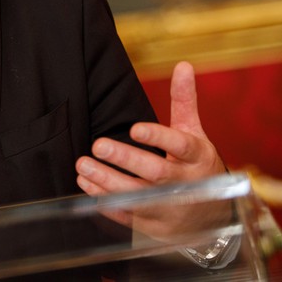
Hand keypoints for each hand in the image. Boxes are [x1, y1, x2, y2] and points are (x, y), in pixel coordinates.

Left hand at [75, 61, 227, 237]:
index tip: (134, 128)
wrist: (210, 218)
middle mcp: (184, 184)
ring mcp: (168, 207)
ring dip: (107, 182)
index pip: (180, 145)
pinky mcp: (152, 225)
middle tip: (97, 144)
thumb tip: (182, 65)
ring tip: (82, 164)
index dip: (158, 137)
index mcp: (196, 157)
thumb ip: (184, 101)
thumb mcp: (194, 134)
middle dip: (126, 160)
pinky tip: (85, 184)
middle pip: (155, 172)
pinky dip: (104, 201)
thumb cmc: (195, 167)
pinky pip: (126, 215)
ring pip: (137, 196)